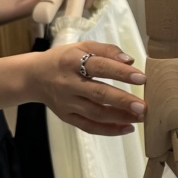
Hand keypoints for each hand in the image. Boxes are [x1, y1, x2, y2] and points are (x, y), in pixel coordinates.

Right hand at [30, 41, 146, 135]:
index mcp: (72, 62)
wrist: (34, 77)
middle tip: (144, 106)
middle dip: (123, 101)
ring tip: (141, 117)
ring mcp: (67, 103)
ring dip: (120, 117)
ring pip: (95, 113)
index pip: (100, 67)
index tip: (142, 78)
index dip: (121, 72)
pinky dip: (109, 130)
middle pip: (98, 94)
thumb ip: (108, 51)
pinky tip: (127, 128)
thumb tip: (130, 60)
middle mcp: (69, 84)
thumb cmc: (65, 59)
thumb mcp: (83, 47)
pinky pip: (88, 126)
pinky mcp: (66, 117)